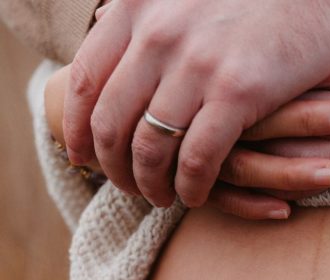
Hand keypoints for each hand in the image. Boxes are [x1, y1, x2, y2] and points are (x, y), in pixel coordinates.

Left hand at [62, 0, 329, 206]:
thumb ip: (147, 19)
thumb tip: (108, 35)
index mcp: (138, 9)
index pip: (85, 82)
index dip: (78, 130)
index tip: (82, 158)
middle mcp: (158, 35)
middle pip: (112, 124)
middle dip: (114, 168)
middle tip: (127, 187)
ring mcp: (197, 64)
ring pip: (151, 148)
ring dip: (151, 184)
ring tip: (161, 197)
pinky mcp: (238, 93)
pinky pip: (197, 159)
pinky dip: (191, 187)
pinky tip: (194, 196)